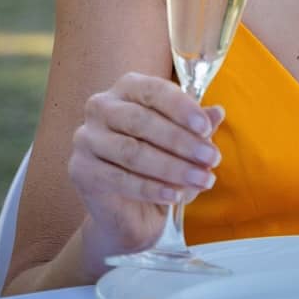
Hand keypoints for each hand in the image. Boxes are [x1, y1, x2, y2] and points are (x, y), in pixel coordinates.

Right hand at [68, 72, 224, 263]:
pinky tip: (176, 195)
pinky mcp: (80, 170)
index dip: (182, 108)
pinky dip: (153, 188)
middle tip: (212, 158)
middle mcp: (101, 107)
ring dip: (172, 167)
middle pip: (142, 121)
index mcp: (127, 88)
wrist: (130, 210)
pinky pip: (120, 179)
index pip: (154, 90)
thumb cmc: (158, 163)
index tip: (207, 128)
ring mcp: (86, 138)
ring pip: (133, 152)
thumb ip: (196, 125)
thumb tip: (217, 112)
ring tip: (202, 179)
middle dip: (182, 141)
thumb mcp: (183, 142)